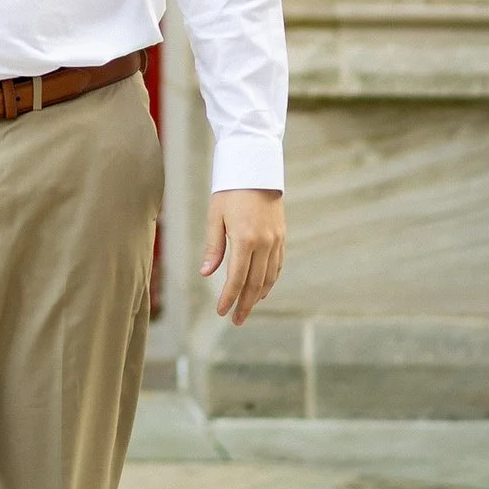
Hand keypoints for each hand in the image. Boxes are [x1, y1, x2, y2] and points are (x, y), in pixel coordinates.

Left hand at [201, 187, 283, 325]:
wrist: (255, 168)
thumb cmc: (229, 191)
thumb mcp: (215, 217)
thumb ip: (213, 247)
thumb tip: (207, 274)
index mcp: (245, 239)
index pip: (236, 279)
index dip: (229, 298)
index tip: (222, 312)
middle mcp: (264, 243)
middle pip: (255, 284)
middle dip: (245, 304)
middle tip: (236, 321)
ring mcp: (275, 240)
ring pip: (269, 277)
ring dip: (258, 296)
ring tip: (247, 308)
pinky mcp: (281, 236)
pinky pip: (277, 265)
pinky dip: (270, 281)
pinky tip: (261, 289)